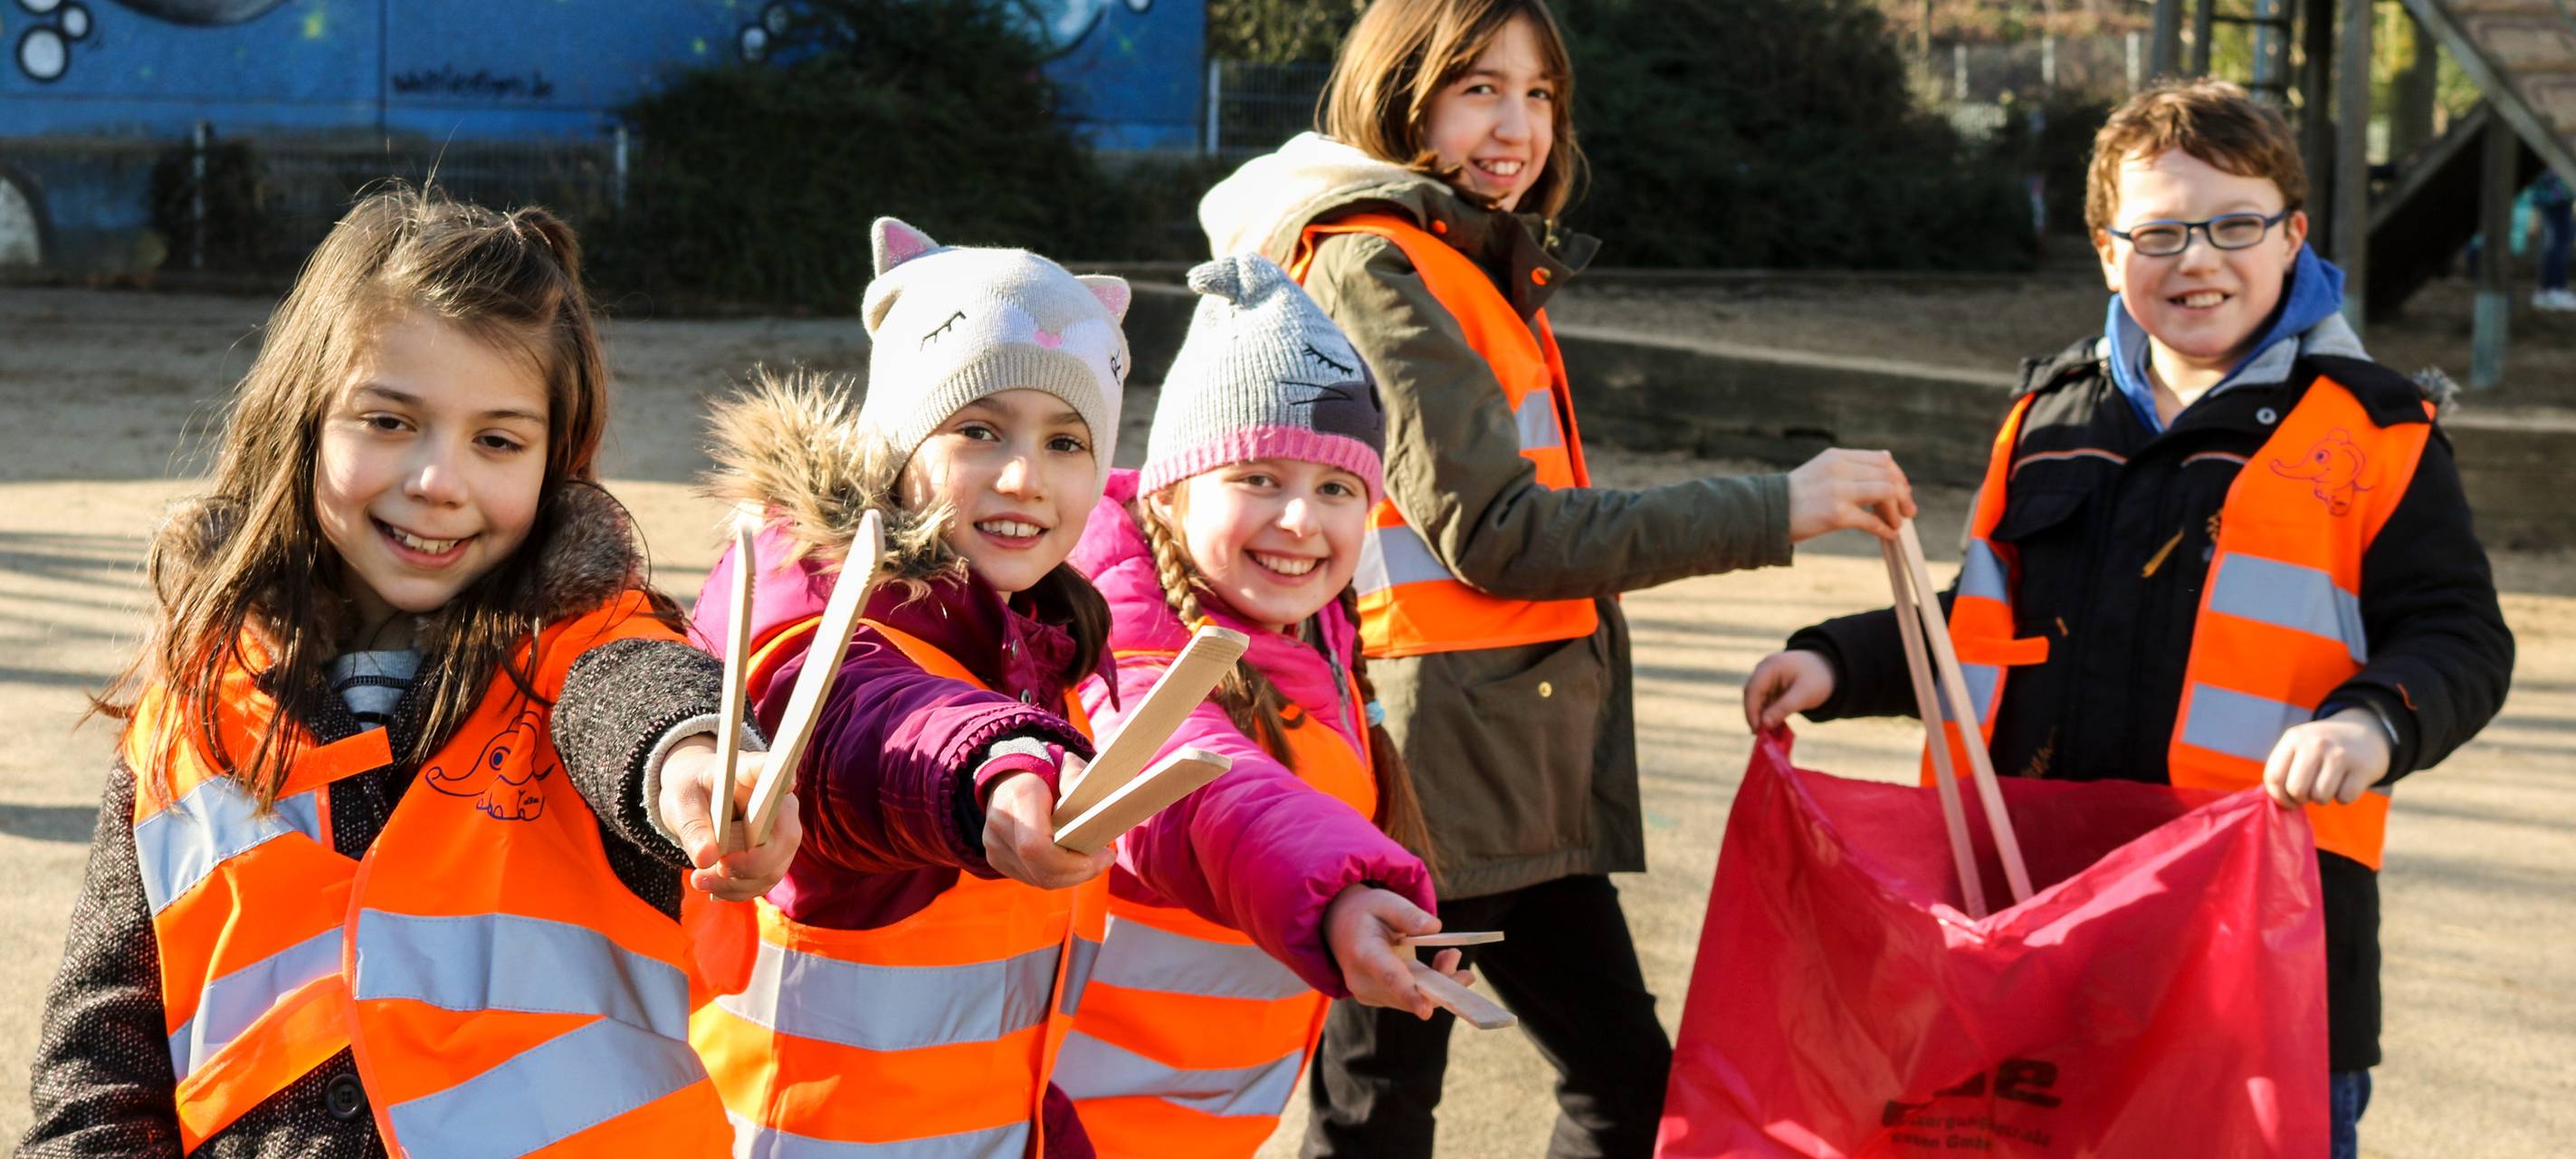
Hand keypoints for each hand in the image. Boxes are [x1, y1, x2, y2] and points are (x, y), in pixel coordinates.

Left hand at [659, 737, 802, 902]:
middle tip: (704, 872)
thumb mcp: (681, 802)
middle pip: (784, 838)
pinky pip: (762, 883)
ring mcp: (782, 835)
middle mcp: (780, 806)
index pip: (776, 776)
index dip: (784, 779)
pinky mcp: (774, 859)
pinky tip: (711, 885)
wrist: (698, 801)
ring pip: (773, 869)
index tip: (788, 782)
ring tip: (698, 879)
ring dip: (734, 883)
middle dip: (748, 864)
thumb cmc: (693, 791)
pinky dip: (735, 890)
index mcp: (758, 776)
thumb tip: (705, 858)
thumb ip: (692, 826)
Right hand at [983, 772, 1114, 889]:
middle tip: (1104, 861)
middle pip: (1040, 870)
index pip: (1036, 846)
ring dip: (1070, 877)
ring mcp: (993, 843)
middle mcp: (1001, 822)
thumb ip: (1079, 780)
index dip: (1071, 862)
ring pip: (1037, 879)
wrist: (1011, 776)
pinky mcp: (995, 857)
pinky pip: (1031, 878)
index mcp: (1020, 797)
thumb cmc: (1048, 772)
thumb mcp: (1069, 766)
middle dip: (1078, 873)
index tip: (1103, 855)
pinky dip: (1056, 875)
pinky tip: (1071, 862)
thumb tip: (1094, 809)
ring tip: (1093, 861)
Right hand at [1323, 885, 1473, 1018]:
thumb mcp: (1385, 902)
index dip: (1409, 994)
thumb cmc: (1366, 912)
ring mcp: (1367, 994)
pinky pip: (1408, 999)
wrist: (1340, 927)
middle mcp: (1361, 980)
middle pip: (1407, 993)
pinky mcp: (1377, 999)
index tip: (1426, 1010)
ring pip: (1411, 1000)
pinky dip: (1428, 986)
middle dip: (1440, 982)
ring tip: (1451, 955)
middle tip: (1455, 955)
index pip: (1387, 976)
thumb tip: (1435, 927)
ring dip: (1438, 983)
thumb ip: (1408, 914)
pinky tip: (1438, 963)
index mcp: (1364, 952)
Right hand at [1743, 650, 1835, 732]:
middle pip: (1752, 694)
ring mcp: (1766, 676)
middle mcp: (1764, 669)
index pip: (1753, 690)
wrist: (1831, 669)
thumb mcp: (1804, 695)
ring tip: (1769, 734)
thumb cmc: (1819, 679)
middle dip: (1755, 715)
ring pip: (1757, 699)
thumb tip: (1764, 724)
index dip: (1751, 711)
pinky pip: (1764, 700)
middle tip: (1761, 735)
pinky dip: (1768, 713)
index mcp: (1771, 666)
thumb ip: (1783, 708)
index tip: (1756, 730)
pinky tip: (1774, 726)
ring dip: (1761, 716)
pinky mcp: (1771, 684)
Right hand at [1786, 448, 1916, 542]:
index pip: (1882, 459)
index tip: (1903, 492)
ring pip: (1886, 493)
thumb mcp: (1821, 470)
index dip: (1899, 476)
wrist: (1764, 512)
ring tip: (1897, 523)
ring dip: (1897, 511)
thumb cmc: (1793, 496)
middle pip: (1888, 475)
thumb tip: (1886, 458)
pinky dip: (1885, 528)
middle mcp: (1839, 469)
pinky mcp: (1836, 514)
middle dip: (1904, 495)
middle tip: (1909, 511)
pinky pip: (1872, 520)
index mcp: (1836, 456)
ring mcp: (1838, 491)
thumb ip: (1850, 465)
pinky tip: (1888, 534)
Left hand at [2262, 709, 2391, 807]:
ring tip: (2327, 785)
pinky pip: (2344, 798)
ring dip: (2322, 798)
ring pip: (2320, 797)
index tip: (2288, 801)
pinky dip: (2344, 797)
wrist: (2365, 732)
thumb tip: (2277, 803)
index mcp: (2294, 738)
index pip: (2273, 776)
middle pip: (2296, 790)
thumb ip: (2283, 768)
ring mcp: (2340, 755)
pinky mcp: (2362, 768)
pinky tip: (2345, 783)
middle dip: (2300, 799)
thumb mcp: (2299, 745)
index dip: (2278, 797)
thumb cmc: (2323, 747)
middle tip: (2309, 793)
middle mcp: (2316, 743)